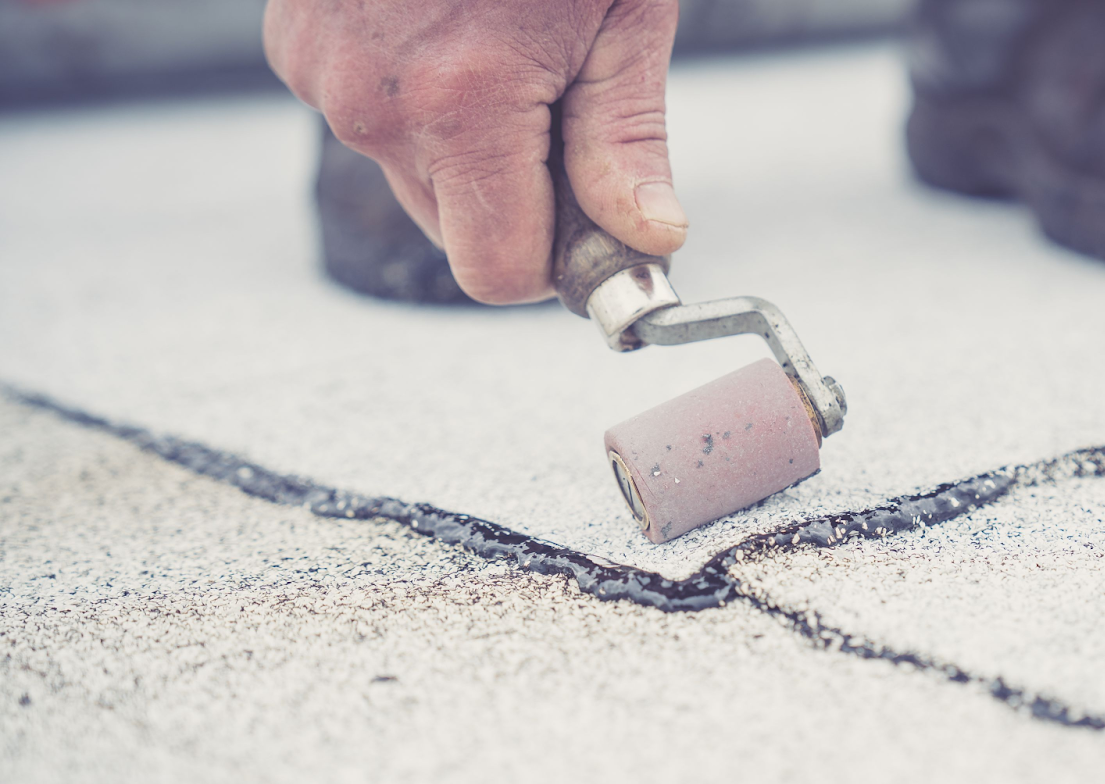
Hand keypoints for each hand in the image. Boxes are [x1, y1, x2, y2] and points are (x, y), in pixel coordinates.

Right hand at [264, 0, 685, 303]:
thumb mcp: (620, 16)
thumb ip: (625, 140)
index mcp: (460, 104)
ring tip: (500, 46)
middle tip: (561, 107)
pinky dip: (415, 96)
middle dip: (514, 194)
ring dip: (465, 144)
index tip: (594, 225)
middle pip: (454, 230)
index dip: (556, 259)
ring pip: (412, 174)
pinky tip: (448, 26)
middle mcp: (371, 101)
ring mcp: (319, 69)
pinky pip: (370, 115)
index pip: (497, 273)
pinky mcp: (293, 39)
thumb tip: (648, 240)